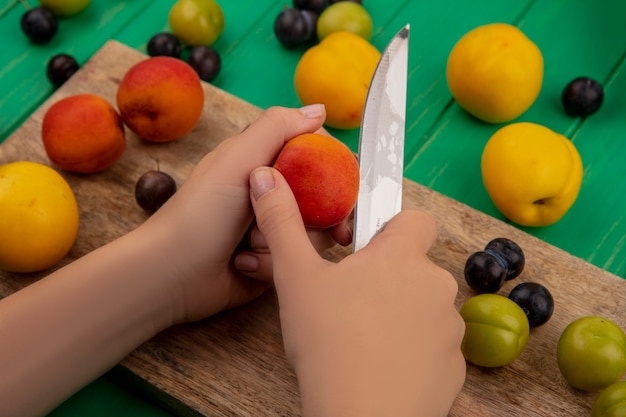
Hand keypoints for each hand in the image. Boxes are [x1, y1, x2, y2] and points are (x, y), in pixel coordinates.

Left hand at [143, 104, 348, 322]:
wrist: (172, 275)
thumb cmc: (199, 213)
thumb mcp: (237, 161)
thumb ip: (277, 129)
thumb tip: (319, 109)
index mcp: (263, 162)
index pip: (316, 155)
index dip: (335, 167)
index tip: (348, 183)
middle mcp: (272, 193)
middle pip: (323, 197)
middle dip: (322, 214)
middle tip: (336, 229)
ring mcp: (272, 228)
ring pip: (312, 231)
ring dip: (285, 239)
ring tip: (253, 244)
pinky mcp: (271, 260)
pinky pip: (294, 259)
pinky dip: (272, 262)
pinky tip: (246, 264)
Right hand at [248, 166, 466, 416]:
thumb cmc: (328, 344)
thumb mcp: (295, 278)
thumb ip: (282, 223)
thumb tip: (264, 178)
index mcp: (401, 256)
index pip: (415, 218)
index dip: (392, 228)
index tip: (365, 251)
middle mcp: (435, 285)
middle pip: (416, 266)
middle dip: (389, 276)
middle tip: (351, 300)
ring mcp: (450, 328)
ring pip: (425, 306)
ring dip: (402, 313)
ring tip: (363, 337)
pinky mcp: (454, 365)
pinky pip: (434, 345)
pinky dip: (413, 350)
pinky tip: (381, 364)